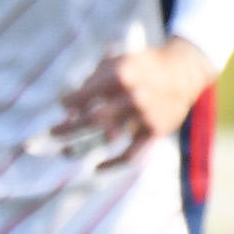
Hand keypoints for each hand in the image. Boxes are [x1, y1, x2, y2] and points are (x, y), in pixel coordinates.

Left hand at [53, 37, 219, 165]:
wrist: (183, 72)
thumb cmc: (138, 68)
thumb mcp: (114, 64)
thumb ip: (89, 84)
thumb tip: (67, 110)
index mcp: (121, 76)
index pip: (85, 95)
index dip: (70, 102)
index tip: (63, 105)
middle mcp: (134, 96)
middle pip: (93, 118)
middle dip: (67, 129)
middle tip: (50, 134)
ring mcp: (145, 115)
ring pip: (107, 137)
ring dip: (81, 147)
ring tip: (64, 153)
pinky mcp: (156, 131)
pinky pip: (131, 154)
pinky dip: (113, 165)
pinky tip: (95, 169)